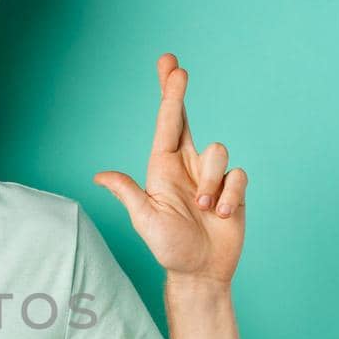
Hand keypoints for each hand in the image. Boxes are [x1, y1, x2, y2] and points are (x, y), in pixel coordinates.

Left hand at [92, 53, 247, 285]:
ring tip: (204, 208)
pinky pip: (238, 176)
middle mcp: (187, 166)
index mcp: (163, 169)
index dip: (169, 96)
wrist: (201, 271)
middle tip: (175, 67)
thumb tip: (100, 176)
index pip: (167, 125)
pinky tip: (221, 215)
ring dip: (212, 182)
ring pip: (219, 152)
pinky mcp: (233, 188)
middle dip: (178, 93)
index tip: (171, 68)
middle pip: (186, 119)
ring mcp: (211, 176)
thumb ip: (129, 194)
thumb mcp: (146, 220)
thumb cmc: (170, 248)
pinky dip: (230, 196)